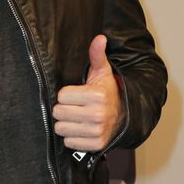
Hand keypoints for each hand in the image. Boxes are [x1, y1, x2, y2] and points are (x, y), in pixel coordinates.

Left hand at [52, 35, 125, 152]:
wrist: (124, 116)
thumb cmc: (108, 92)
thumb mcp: (102, 72)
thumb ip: (96, 55)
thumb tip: (99, 38)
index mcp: (97, 96)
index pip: (61, 96)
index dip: (66, 95)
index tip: (76, 95)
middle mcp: (97, 115)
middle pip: (58, 113)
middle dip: (64, 109)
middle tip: (75, 107)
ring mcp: (97, 131)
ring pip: (61, 129)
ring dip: (66, 124)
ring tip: (77, 118)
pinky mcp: (95, 145)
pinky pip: (68, 142)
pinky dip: (72, 138)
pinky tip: (81, 130)